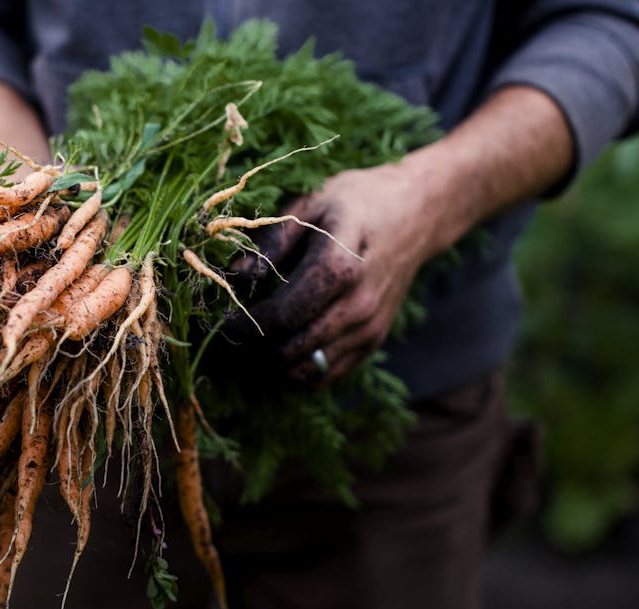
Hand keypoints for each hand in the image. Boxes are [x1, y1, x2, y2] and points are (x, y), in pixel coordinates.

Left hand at [228, 161, 443, 386]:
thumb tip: (233, 276)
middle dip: (253, 349)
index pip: (281, 316)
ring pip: (307, 371)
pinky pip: (327, 376)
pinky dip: (297, 373)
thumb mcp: (309, 205)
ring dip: (272, 365)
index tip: (222, 322)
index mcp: (339, 267)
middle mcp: (358, 305)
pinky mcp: (373, 342)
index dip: (244, 326)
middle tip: (231, 336)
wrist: (416, 213)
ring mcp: (369, 328)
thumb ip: (270, 242)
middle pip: (291, 350)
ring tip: (251, 344)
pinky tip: (279, 351)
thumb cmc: (355, 202)